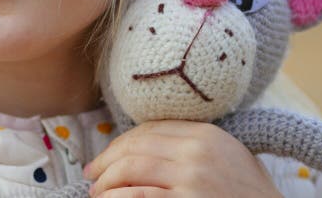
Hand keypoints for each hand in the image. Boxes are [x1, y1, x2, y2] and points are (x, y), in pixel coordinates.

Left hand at [83, 120, 281, 197]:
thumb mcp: (230, 160)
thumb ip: (195, 147)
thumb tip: (145, 150)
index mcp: (207, 133)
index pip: (149, 129)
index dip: (120, 143)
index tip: (105, 157)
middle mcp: (199, 149)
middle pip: (136, 146)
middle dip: (106, 161)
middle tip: (92, 176)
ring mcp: (193, 177)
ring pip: (132, 168)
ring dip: (107, 182)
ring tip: (97, 194)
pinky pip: (139, 196)